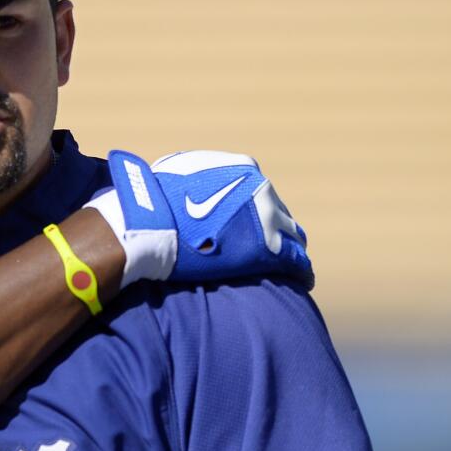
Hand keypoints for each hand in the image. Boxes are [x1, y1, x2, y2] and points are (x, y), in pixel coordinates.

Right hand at [84, 150, 313, 289]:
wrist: (150, 225)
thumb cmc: (154, 201)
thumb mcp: (177, 172)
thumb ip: (197, 176)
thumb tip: (191, 182)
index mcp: (242, 168)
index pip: (260, 191)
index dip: (255, 210)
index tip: (251, 224)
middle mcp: (261, 189)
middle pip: (279, 212)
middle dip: (274, 229)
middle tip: (266, 247)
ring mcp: (268, 219)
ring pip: (293, 237)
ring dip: (289, 249)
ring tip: (285, 267)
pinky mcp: (271, 249)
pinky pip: (298, 263)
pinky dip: (300, 272)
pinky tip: (300, 282)